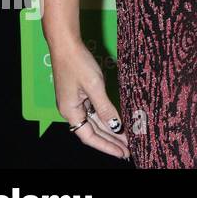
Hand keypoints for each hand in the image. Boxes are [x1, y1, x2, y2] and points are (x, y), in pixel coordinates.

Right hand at [49, 37, 128, 159]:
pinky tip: (119, 121)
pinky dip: (108, 117)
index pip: (90, 137)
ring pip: (95, 122)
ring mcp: (76, 102)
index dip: (107, 146)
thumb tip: (116, 128)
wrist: (66, 44)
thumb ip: (105, 109)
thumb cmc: (78, 63)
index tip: (123, 153)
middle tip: (130, 150)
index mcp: (70, 112)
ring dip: (111, 130)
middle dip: (111, 141)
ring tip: (128, 139)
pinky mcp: (81, 94)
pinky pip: (95, 111)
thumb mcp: (94, 86)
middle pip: (93, 132)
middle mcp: (72, 110)